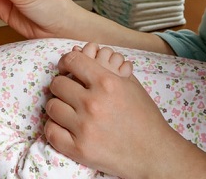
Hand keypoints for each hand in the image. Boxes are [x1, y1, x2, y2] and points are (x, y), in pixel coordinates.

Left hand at [44, 49, 205, 177]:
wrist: (154, 152)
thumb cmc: (144, 117)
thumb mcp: (130, 85)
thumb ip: (106, 68)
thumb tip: (81, 53)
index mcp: (107, 82)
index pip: (71, 60)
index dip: (66, 62)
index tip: (66, 69)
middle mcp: (93, 103)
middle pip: (57, 84)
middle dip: (62, 86)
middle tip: (69, 93)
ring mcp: (84, 127)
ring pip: (52, 106)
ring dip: (58, 107)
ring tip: (68, 111)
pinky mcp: (79, 149)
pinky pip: (51, 132)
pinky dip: (54, 128)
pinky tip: (64, 127)